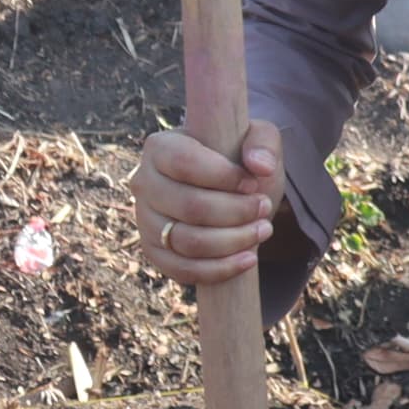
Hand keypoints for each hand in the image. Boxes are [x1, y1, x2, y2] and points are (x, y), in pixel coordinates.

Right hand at [134, 123, 282, 285]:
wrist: (230, 193)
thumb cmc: (240, 160)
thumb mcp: (258, 139)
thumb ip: (263, 143)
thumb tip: (260, 166)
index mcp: (161, 147)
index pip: (184, 163)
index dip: (224, 177)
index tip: (254, 184)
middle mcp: (144, 182)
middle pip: (189, 206)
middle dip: (236, 212)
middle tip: (264, 208)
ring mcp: (145, 220)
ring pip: (188, 241)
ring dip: (234, 241)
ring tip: (263, 230)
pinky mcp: (154, 251)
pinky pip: (183, 269)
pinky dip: (220, 269)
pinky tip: (248, 258)